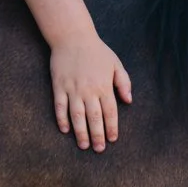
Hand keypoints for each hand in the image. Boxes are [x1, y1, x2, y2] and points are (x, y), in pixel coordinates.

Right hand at [50, 34, 131, 150]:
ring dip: (81, 132)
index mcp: (104, 86)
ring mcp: (72, 89)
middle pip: (94, 118)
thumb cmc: (96, 51)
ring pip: (77, 116)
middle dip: (97, 135)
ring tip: (83, 145)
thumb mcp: (115, 64)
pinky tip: (65, 130)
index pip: (110, 112)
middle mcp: (89, 90)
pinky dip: (62, 119)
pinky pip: (60, 106)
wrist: (73, 37)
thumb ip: (123, 82)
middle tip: (98, 149)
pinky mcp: (59, 86)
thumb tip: (129, 101)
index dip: (111, 127)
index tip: (112, 140)